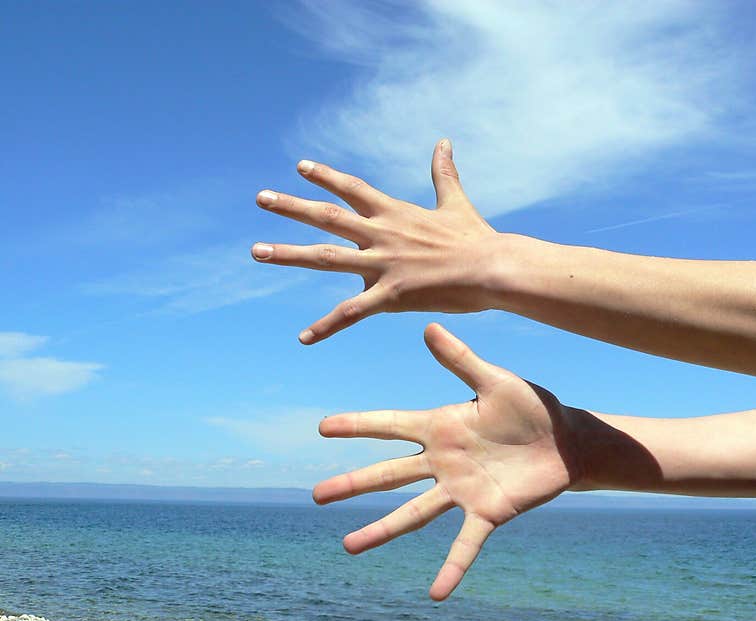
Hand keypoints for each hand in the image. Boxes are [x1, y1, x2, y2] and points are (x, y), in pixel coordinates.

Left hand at [252, 140, 499, 343]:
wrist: (493, 269)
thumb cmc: (477, 238)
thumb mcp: (455, 201)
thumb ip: (443, 173)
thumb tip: (444, 141)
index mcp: (395, 213)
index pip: (352, 189)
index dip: (325, 177)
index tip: (299, 167)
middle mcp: (382, 234)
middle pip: (327, 217)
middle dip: (291, 207)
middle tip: (260, 198)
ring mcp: (383, 265)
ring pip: (326, 259)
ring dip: (288, 255)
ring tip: (256, 252)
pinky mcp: (391, 296)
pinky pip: (351, 314)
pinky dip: (326, 326)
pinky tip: (304, 338)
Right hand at [313, 323, 582, 599]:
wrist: (566, 440)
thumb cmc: (531, 406)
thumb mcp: (494, 381)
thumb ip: (460, 360)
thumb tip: (429, 327)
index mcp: (441, 426)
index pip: (390, 424)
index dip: (357, 426)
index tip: (323, 427)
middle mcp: (442, 461)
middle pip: (389, 474)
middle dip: (353, 484)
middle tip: (317, 495)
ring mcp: (461, 490)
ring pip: (413, 513)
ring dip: (381, 530)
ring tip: (348, 546)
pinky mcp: (488, 512)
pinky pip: (465, 544)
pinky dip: (452, 568)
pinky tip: (436, 593)